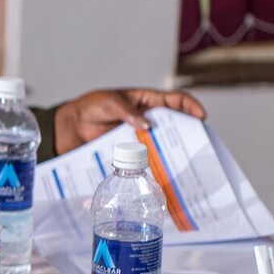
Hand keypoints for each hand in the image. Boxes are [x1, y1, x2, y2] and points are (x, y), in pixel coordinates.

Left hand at [52, 89, 206, 153]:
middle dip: (188, 134)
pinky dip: (154, 164)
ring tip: (183, 163)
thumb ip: (127, 111)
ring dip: (172, 152)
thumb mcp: (109, 102)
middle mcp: (149, 119)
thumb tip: (146, 125)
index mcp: (148, 102)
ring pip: (163, 144)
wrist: (72, 125)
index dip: (191, 106)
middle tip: (197, 145)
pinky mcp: (131, 151)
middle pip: (176, 125)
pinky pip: (147, 158)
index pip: (176, 100)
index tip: (201, 116)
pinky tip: (159, 173)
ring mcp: (141, 136)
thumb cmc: (92, 106)